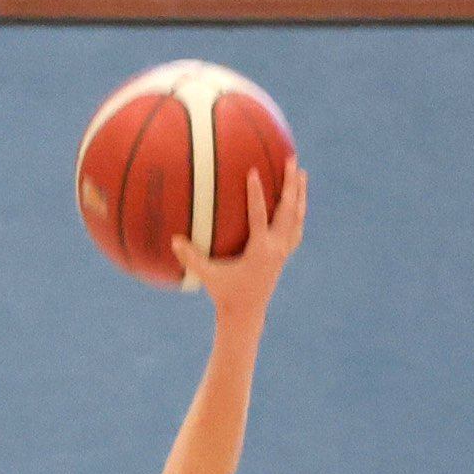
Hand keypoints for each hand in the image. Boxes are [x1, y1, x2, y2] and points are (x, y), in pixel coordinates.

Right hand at [173, 159, 305, 314]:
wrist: (247, 314)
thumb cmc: (225, 295)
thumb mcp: (207, 276)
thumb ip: (191, 258)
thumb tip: (173, 239)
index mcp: (260, 250)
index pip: (260, 216)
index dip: (256, 194)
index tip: (254, 172)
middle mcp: (276, 248)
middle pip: (288, 210)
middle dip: (290, 185)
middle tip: (291, 160)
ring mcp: (283, 251)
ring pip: (297, 217)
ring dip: (300, 194)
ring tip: (301, 173)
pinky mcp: (284, 255)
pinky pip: (295, 228)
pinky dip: (296, 212)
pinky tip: (294, 201)